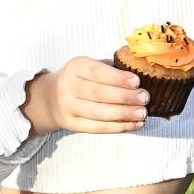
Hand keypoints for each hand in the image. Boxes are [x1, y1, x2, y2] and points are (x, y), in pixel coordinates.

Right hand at [23, 58, 148, 135]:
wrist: (48, 98)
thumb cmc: (78, 79)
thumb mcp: (87, 66)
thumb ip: (109, 68)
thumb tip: (140, 70)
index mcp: (75, 66)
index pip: (97, 72)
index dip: (117, 78)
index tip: (136, 82)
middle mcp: (68, 86)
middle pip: (98, 94)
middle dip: (124, 97)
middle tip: (144, 98)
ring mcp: (68, 107)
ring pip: (98, 113)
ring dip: (123, 114)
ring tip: (142, 113)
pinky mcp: (71, 124)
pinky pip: (97, 127)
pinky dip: (117, 127)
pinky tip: (133, 124)